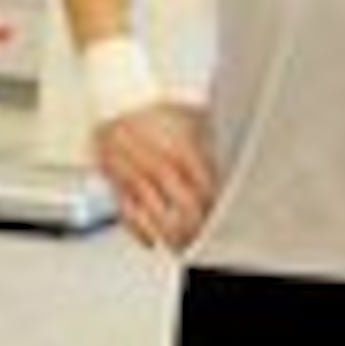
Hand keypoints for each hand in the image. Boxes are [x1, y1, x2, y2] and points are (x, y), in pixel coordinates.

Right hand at [93, 101, 217, 253]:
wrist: (117, 99)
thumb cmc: (155, 110)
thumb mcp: (192, 118)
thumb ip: (209, 143)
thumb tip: (228, 162)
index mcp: (182, 148)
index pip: (206, 188)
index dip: (215, 207)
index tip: (220, 217)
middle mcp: (159, 163)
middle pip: (185, 207)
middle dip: (196, 227)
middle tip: (203, 238)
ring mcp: (136, 173)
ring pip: (156, 215)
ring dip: (170, 235)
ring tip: (180, 246)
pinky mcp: (116, 180)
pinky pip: (127, 213)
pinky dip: (139, 231)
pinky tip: (151, 241)